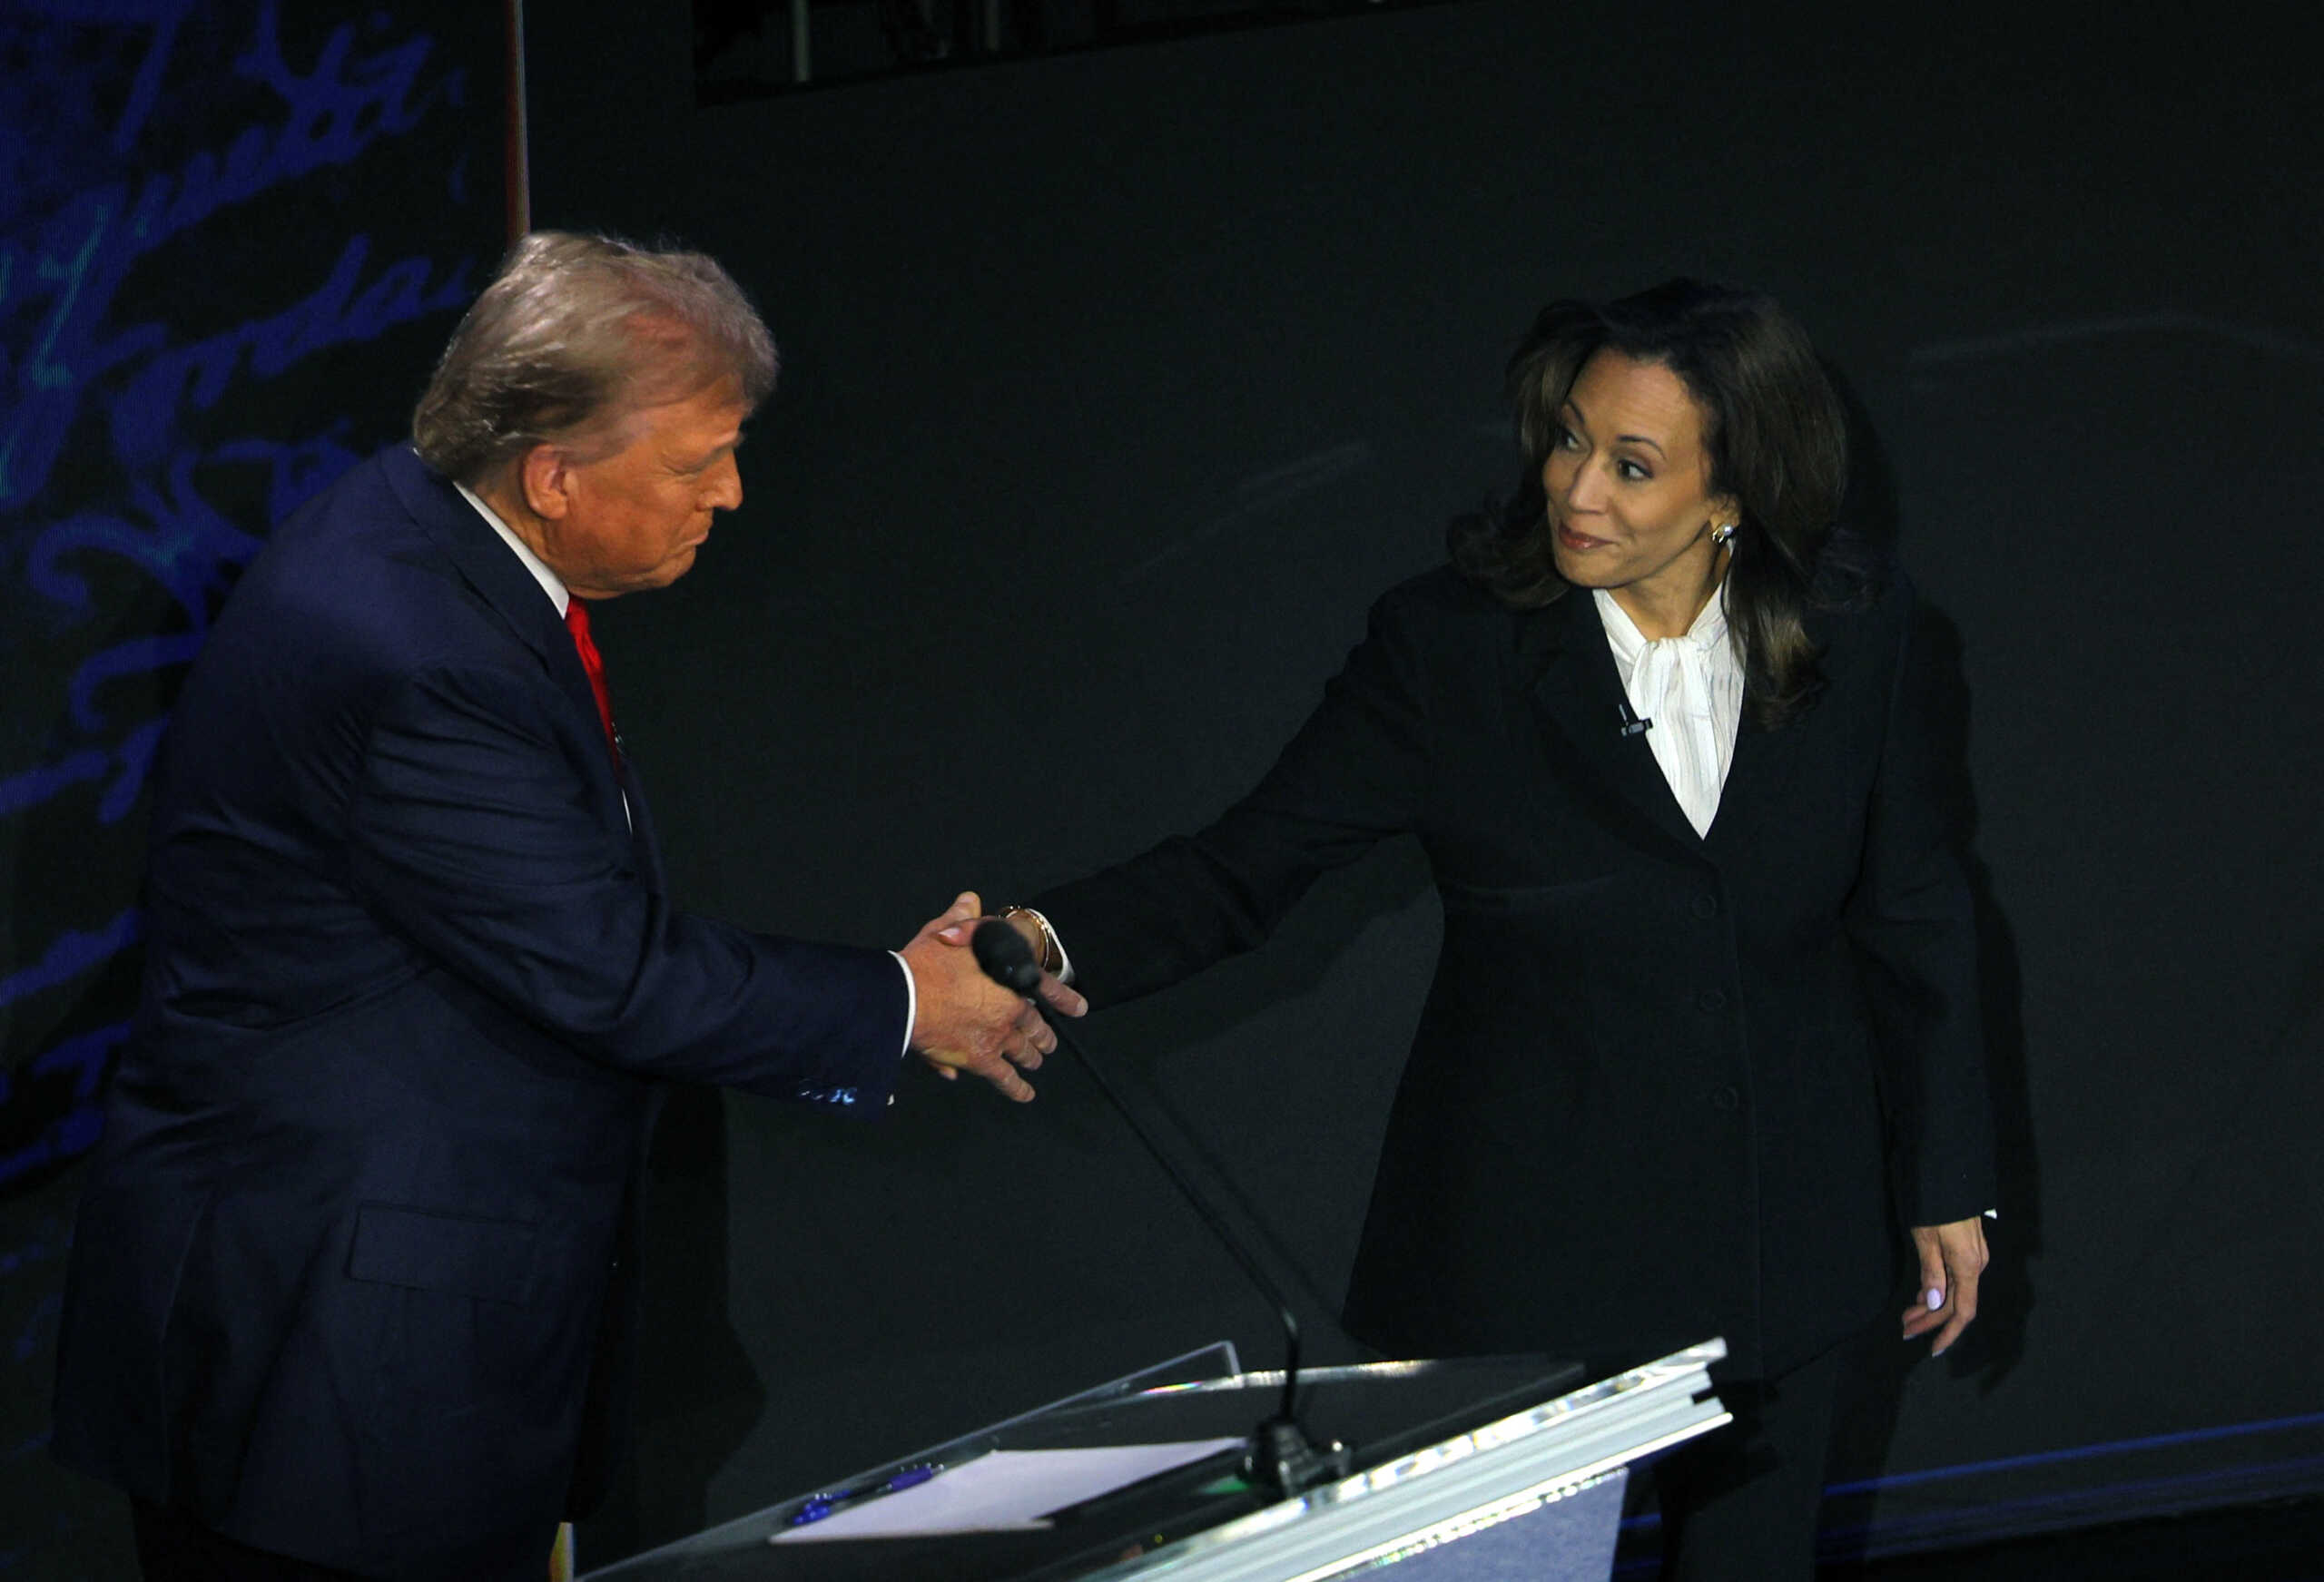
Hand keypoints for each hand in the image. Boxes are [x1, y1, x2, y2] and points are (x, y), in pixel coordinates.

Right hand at [898, 893, 1078, 1100]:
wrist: (905, 997)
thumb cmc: (925, 963)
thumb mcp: (946, 930)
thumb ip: (963, 917)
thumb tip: (970, 901)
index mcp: (1010, 977)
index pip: (1047, 988)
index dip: (1065, 998)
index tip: (1079, 1008)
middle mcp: (1011, 1009)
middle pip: (1037, 1026)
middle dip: (1043, 1036)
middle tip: (1048, 1043)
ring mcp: (999, 1036)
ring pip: (1025, 1052)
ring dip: (1032, 1057)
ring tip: (1035, 1061)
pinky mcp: (981, 1059)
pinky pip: (1006, 1079)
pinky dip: (1017, 1088)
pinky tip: (1025, 1094)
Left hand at [1901, 1216, 1988, 1356]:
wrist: (1951, 1174)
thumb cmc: (1936, 1207)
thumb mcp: (1927, 1239)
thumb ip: (1932, 1273)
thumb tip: (1935, 1305)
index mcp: (1968, 1266)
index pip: (1963, 1311)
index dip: (1948, 1333)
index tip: (1933, 1350)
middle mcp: (1975, 1265)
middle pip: (1956, 1304)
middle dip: (1930, 1320)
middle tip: (1904, 1329)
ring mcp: (1973, 1257)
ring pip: (1954, 1292)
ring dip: (1931, 1306)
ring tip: (1907, 1316)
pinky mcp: (1967, 1249)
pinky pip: (1954, 1279)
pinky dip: (1936, 1290)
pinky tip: (1921, 1296)